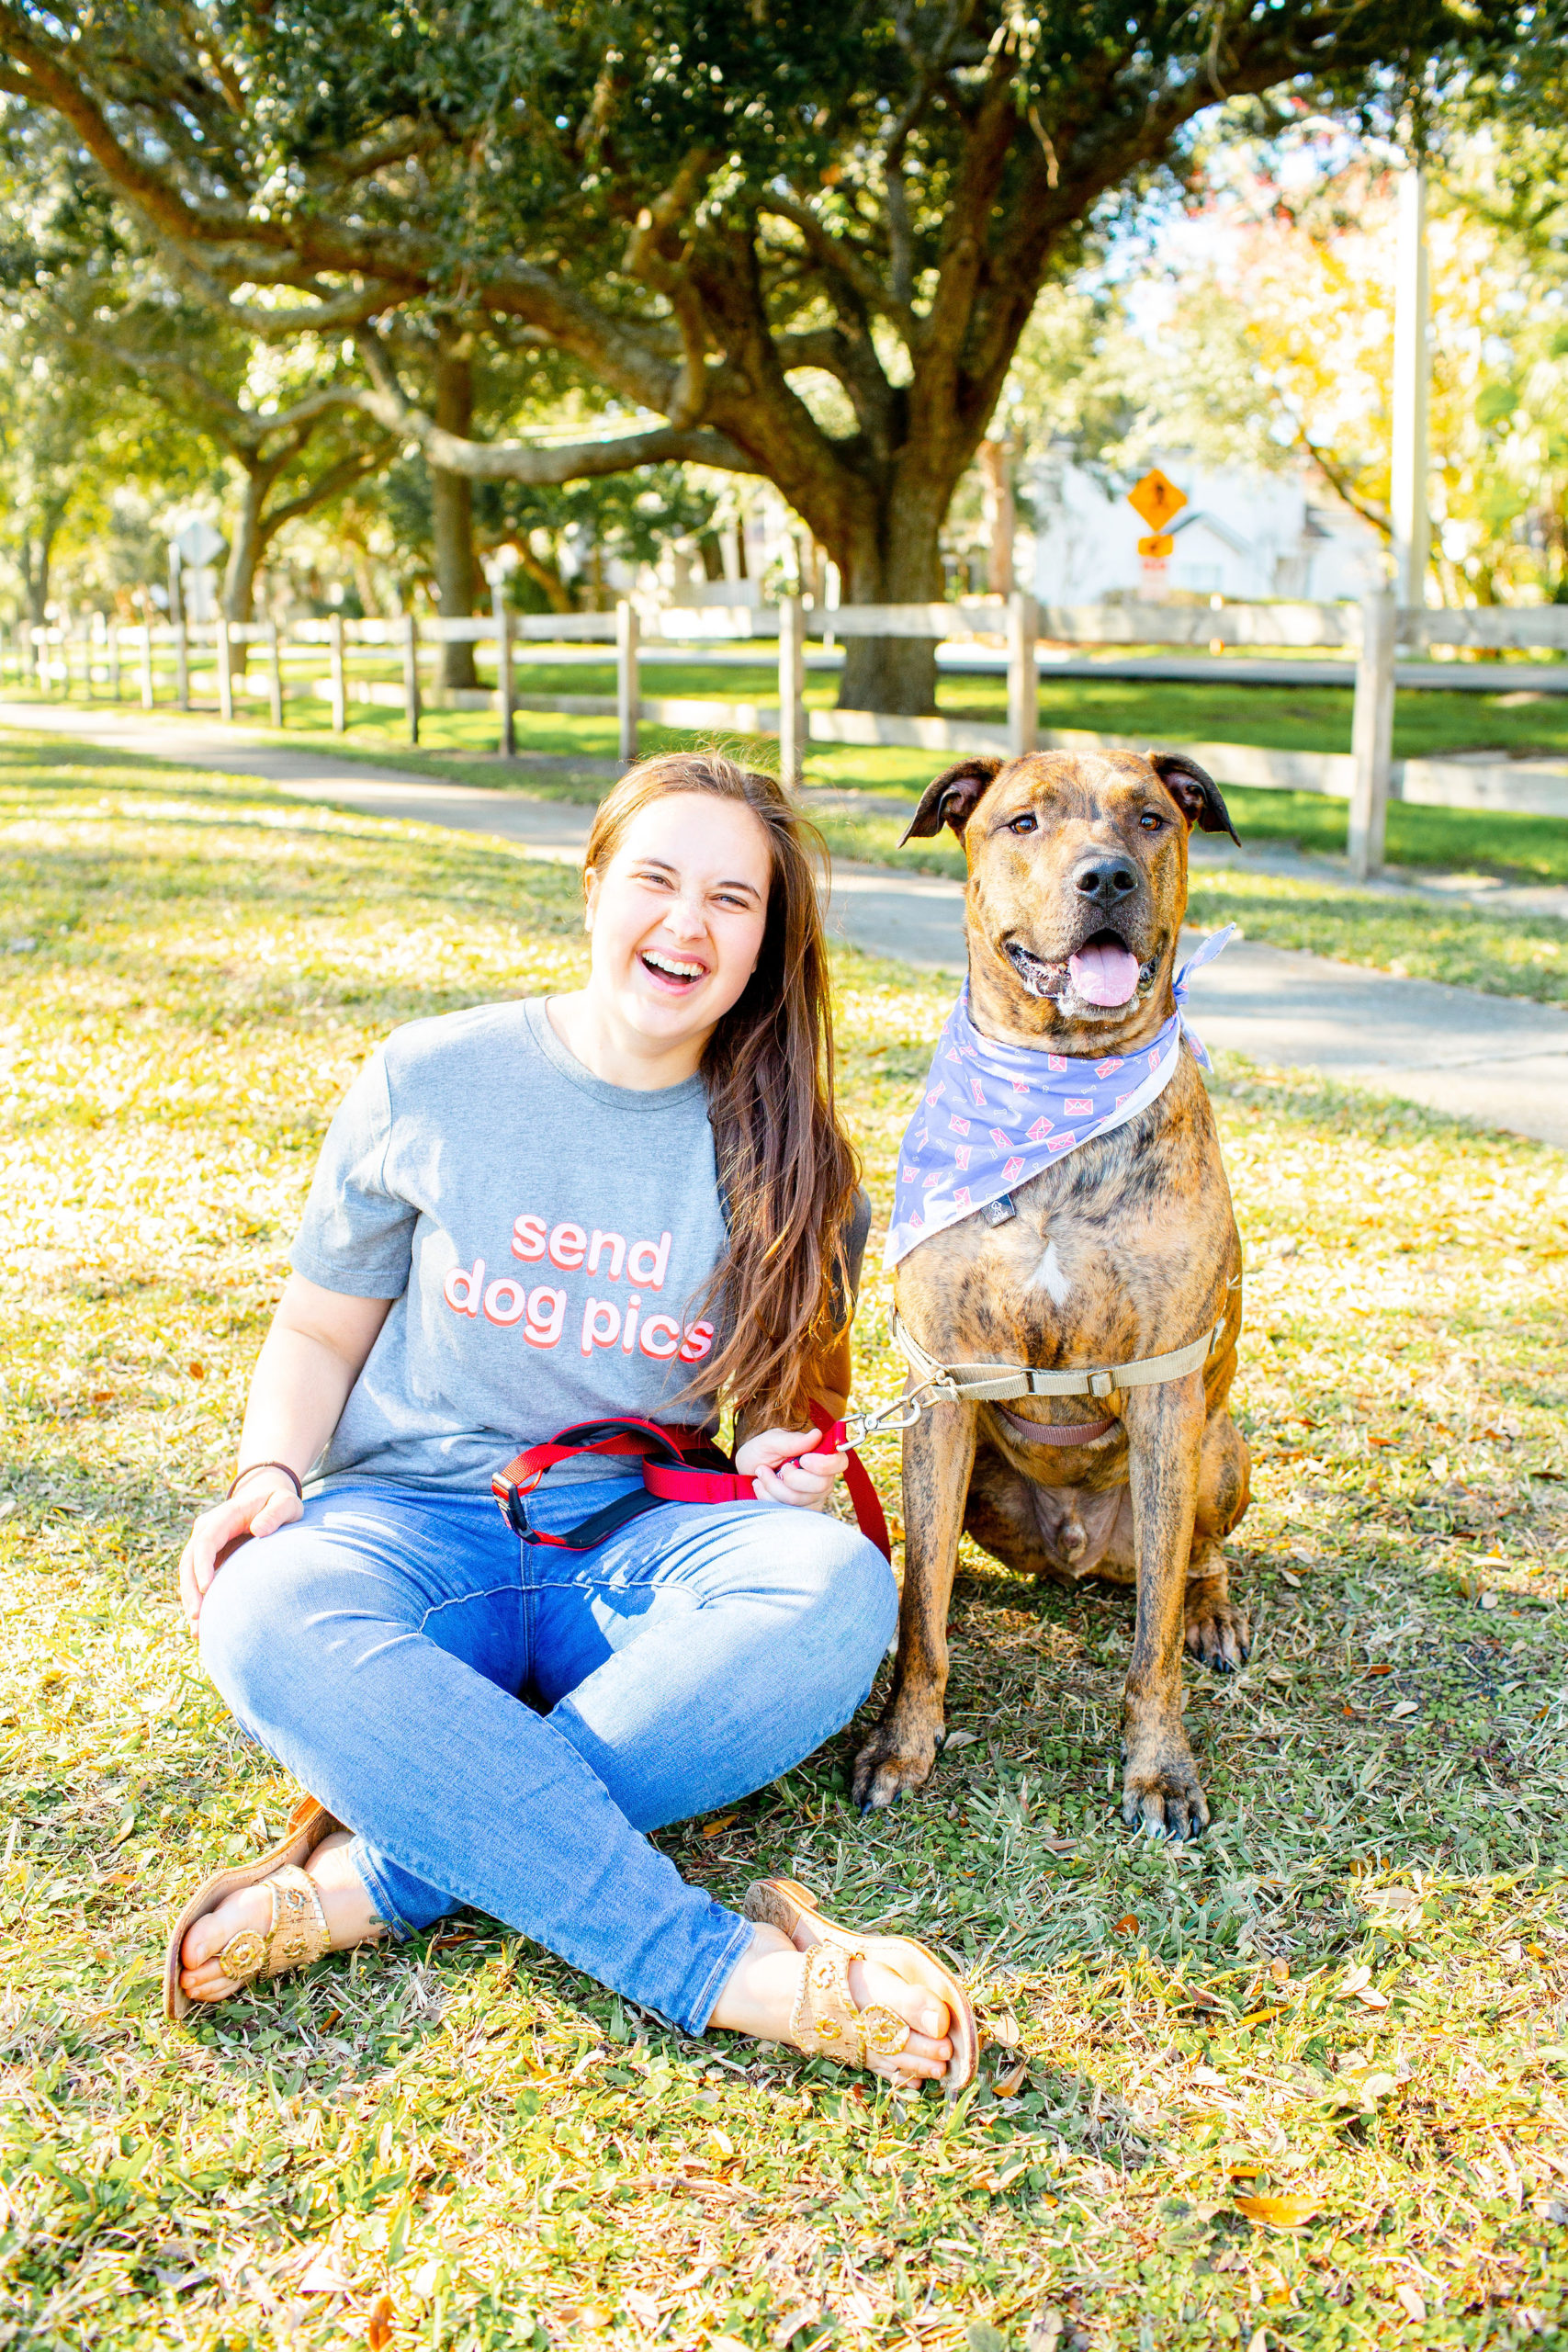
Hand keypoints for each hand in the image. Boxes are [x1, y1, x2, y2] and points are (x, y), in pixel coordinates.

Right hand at [178, 1471, 302, 1637]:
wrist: (267, 1497)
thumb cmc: (279, 1501)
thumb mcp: (286, 1502)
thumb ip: (276, 1512)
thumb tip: (259, 1530)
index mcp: (224, 1516)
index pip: (206, 1541)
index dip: (202, 1565)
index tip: (207, 1588)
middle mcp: (208, 1530)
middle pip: (189, 1561)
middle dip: (191, 1589)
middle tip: (197, 1616)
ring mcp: (206, 1544)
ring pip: (189, 1574)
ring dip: (191, 1600)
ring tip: (198, 1630)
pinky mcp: (210, 1558)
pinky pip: (198, 1580)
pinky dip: (200, 1600)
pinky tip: (203, 1625)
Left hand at [734, 1426, 846, 1511]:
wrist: (746, 1471)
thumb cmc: (761, 1452)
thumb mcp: (771, 1441)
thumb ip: (792, 1440)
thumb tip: (817, 1434)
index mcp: (821, 1456)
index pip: (840, 1462)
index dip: (825, 1464)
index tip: (804, 1460)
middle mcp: (822, 1478)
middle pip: (820, 1485)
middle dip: (791, 1478)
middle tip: (778, 1467)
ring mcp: (812, 1498)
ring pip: (799, 1500)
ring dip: (773, 1485)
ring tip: (762, 1473)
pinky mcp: (800, 1512)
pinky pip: (787, 1511)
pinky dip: (768, 1497)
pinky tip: (762, 1486)